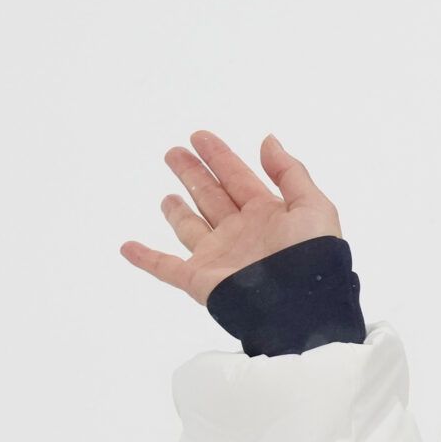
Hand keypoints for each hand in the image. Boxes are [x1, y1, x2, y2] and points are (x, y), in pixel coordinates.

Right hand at [119, 131, 341, 307]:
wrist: (299, 304)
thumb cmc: (311, 255)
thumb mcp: (313, 206)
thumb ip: (290, 173)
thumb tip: (267, 141)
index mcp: (269, 215)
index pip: (238, 178)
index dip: (220, 157)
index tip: (199, 137)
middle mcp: (241, 233)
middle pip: (211, 196)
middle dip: (193, 174)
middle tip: (173, 152)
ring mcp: (218, 257)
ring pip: (190, 227)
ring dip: (177, 212)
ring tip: (167, 196)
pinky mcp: (200, 280)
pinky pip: (165, 267)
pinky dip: (145, 258)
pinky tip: (128, 247)